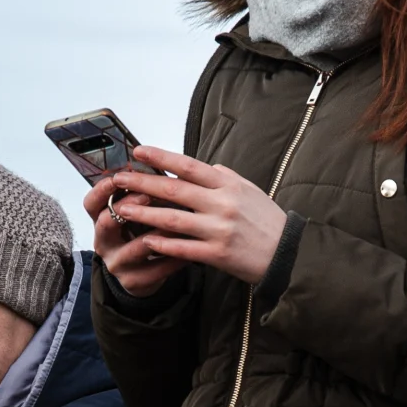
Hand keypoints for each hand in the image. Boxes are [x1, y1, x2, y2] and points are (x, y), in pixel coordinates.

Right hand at [88, 172, 174, 298]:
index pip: (91, 202)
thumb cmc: (143, 231)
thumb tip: (160, 161)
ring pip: (132, 248)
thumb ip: (144, 191)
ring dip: (155, 235)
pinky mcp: (133, 282)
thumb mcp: (138, 211)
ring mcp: (116, 263)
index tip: (118, 175)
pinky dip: (172, 260)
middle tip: (148, 194)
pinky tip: (189, 252)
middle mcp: (103, 241)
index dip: (102, 189)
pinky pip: (154, 270)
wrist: (144, 272)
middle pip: (105, 223)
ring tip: (177, 224)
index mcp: (101, 219)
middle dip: (127, 207)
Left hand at [104, 146, 289, 286]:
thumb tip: (202, 166)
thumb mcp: (249, 190)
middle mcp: (222, 204)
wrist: (289, 253)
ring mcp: (219, 230)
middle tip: (118, 179)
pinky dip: (163, 244)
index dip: (161, 158)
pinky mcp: (218, 254)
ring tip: (122, 209)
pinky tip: (145, 240)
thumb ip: (223, 177)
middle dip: (143, 183)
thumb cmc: (267, 220)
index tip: (139, 151)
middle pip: (175, 191)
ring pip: (173, 220)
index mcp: (228, 185)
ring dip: (144, 214)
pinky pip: (184, 248)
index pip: (189, 166)